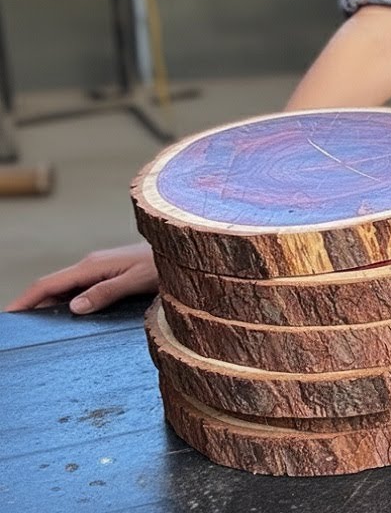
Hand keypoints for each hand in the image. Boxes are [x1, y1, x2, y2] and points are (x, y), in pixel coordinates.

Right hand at [5, 242, 158, 313]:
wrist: (184, 251)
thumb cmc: (164, 265)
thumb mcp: (136, 281)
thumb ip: (106, 292)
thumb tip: (74, 307)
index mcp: (92, 266)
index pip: (48, 284)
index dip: (26, 299)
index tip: (10, 314)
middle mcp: (92, 266)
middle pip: (53, 287)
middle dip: (33, 304)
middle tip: (21, 328)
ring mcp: (100, 269)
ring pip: (67, 288)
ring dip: (51, 305)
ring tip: (38, 327)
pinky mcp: (110, 274)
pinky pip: (81, 289)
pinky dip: (68, 302)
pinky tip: (69, 316)